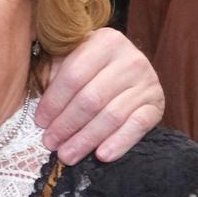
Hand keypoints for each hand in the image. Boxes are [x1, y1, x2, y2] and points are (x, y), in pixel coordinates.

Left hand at [35, 27, 163, 164]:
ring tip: (68, 155)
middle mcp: (130, 58)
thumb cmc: (90, 65)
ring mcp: (147, 81)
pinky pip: (137, 126)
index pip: (74, 75)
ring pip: (111, 116)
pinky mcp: (157, 103)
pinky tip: (102, 156)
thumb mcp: (71, 57)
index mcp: (105, 41)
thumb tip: (40, 110)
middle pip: (92, 99)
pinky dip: (119, 142)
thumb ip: (54, 73)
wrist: (129, 67)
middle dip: (67, 125)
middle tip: (51, 144)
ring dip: (86, 139)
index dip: (54, 102)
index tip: (40, 122)